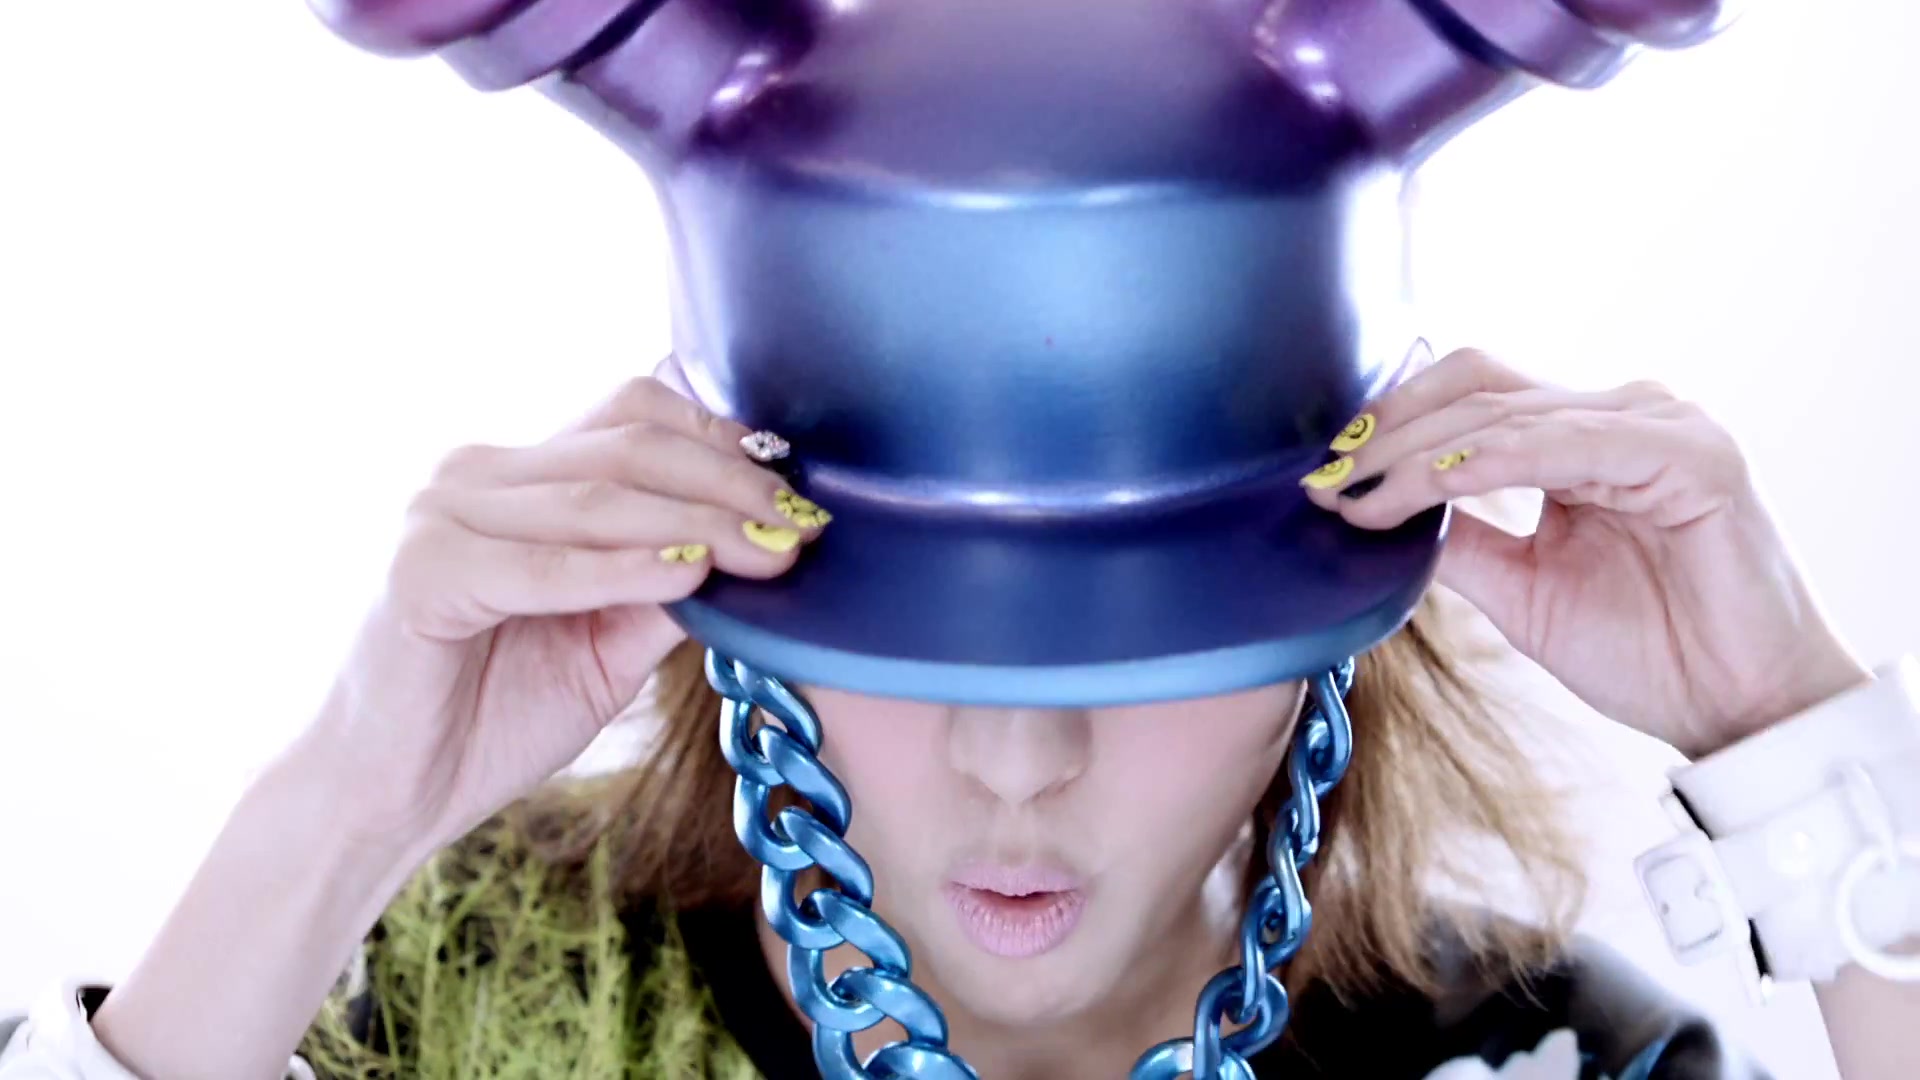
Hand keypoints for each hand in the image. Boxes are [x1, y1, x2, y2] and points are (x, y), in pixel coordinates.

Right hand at [301, 374, 824, 851]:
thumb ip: (667, 589)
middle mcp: (475, 475)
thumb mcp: (608, 645)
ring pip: (594, 496)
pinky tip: (686, 573)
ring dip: (695, 521)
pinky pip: (540, 564)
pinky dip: (618, 568)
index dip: (724, 447)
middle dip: (729, 484)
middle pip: (628, 446)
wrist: (389, 796)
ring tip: (767, 550)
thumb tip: (760, 548)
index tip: (798, 495)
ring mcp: (440, 515)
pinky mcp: (420, 573)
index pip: (636, 420)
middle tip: (800, 525)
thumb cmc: (493, 715)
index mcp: (519, 476)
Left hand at [1301, 346, 1869, 757]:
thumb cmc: (1647, 652)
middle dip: (1389, 434)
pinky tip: (1434, 486)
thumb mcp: (1521, 591)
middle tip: (1326, 480)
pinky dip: (1491, 462)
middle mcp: (1621, 414)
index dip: (1390, 424)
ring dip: (1420, 454)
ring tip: (1360, 494)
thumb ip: (1460, 541)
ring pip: (1508, 415)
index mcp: (1582, 436)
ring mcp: (1660, 425)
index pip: (1469, 396)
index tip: (1323, 475)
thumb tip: (1376, 510)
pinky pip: (1567, 445)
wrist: (1739, 711)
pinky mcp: (1693, 456)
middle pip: (1478, 389)